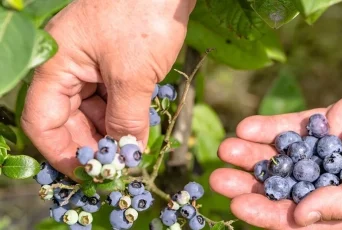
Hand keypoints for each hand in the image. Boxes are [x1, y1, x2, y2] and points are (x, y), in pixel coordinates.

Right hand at [21, 0, 195, 177]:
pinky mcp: (114, 63)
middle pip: (68, 119)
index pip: (43, 121)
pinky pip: (111, 98)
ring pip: (92, 111)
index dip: (61, 153)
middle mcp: (69, 67)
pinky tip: (137, 131)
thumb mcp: (133, 75)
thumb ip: (126, 119)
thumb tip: (125, 154)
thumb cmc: (144, 16)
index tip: (88, 174)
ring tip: (130, 152)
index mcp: (57, 66)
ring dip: (109, 133)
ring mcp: (92, 65)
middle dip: (91, 145)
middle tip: (116, 167)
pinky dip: (122, 117)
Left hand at [210, 75, 341, 228]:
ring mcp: (331, 150)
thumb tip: (300, 217)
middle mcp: (336, 181)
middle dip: (251, 184)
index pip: (302, 219)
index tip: (237, 208)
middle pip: (285, 186)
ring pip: (285, 155)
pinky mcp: (330, 121)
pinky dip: (272, 126)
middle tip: (218, 179)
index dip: (269, 216)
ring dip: (254, 153)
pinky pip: (297, 125)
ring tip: (225, 149)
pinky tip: (247, 127)